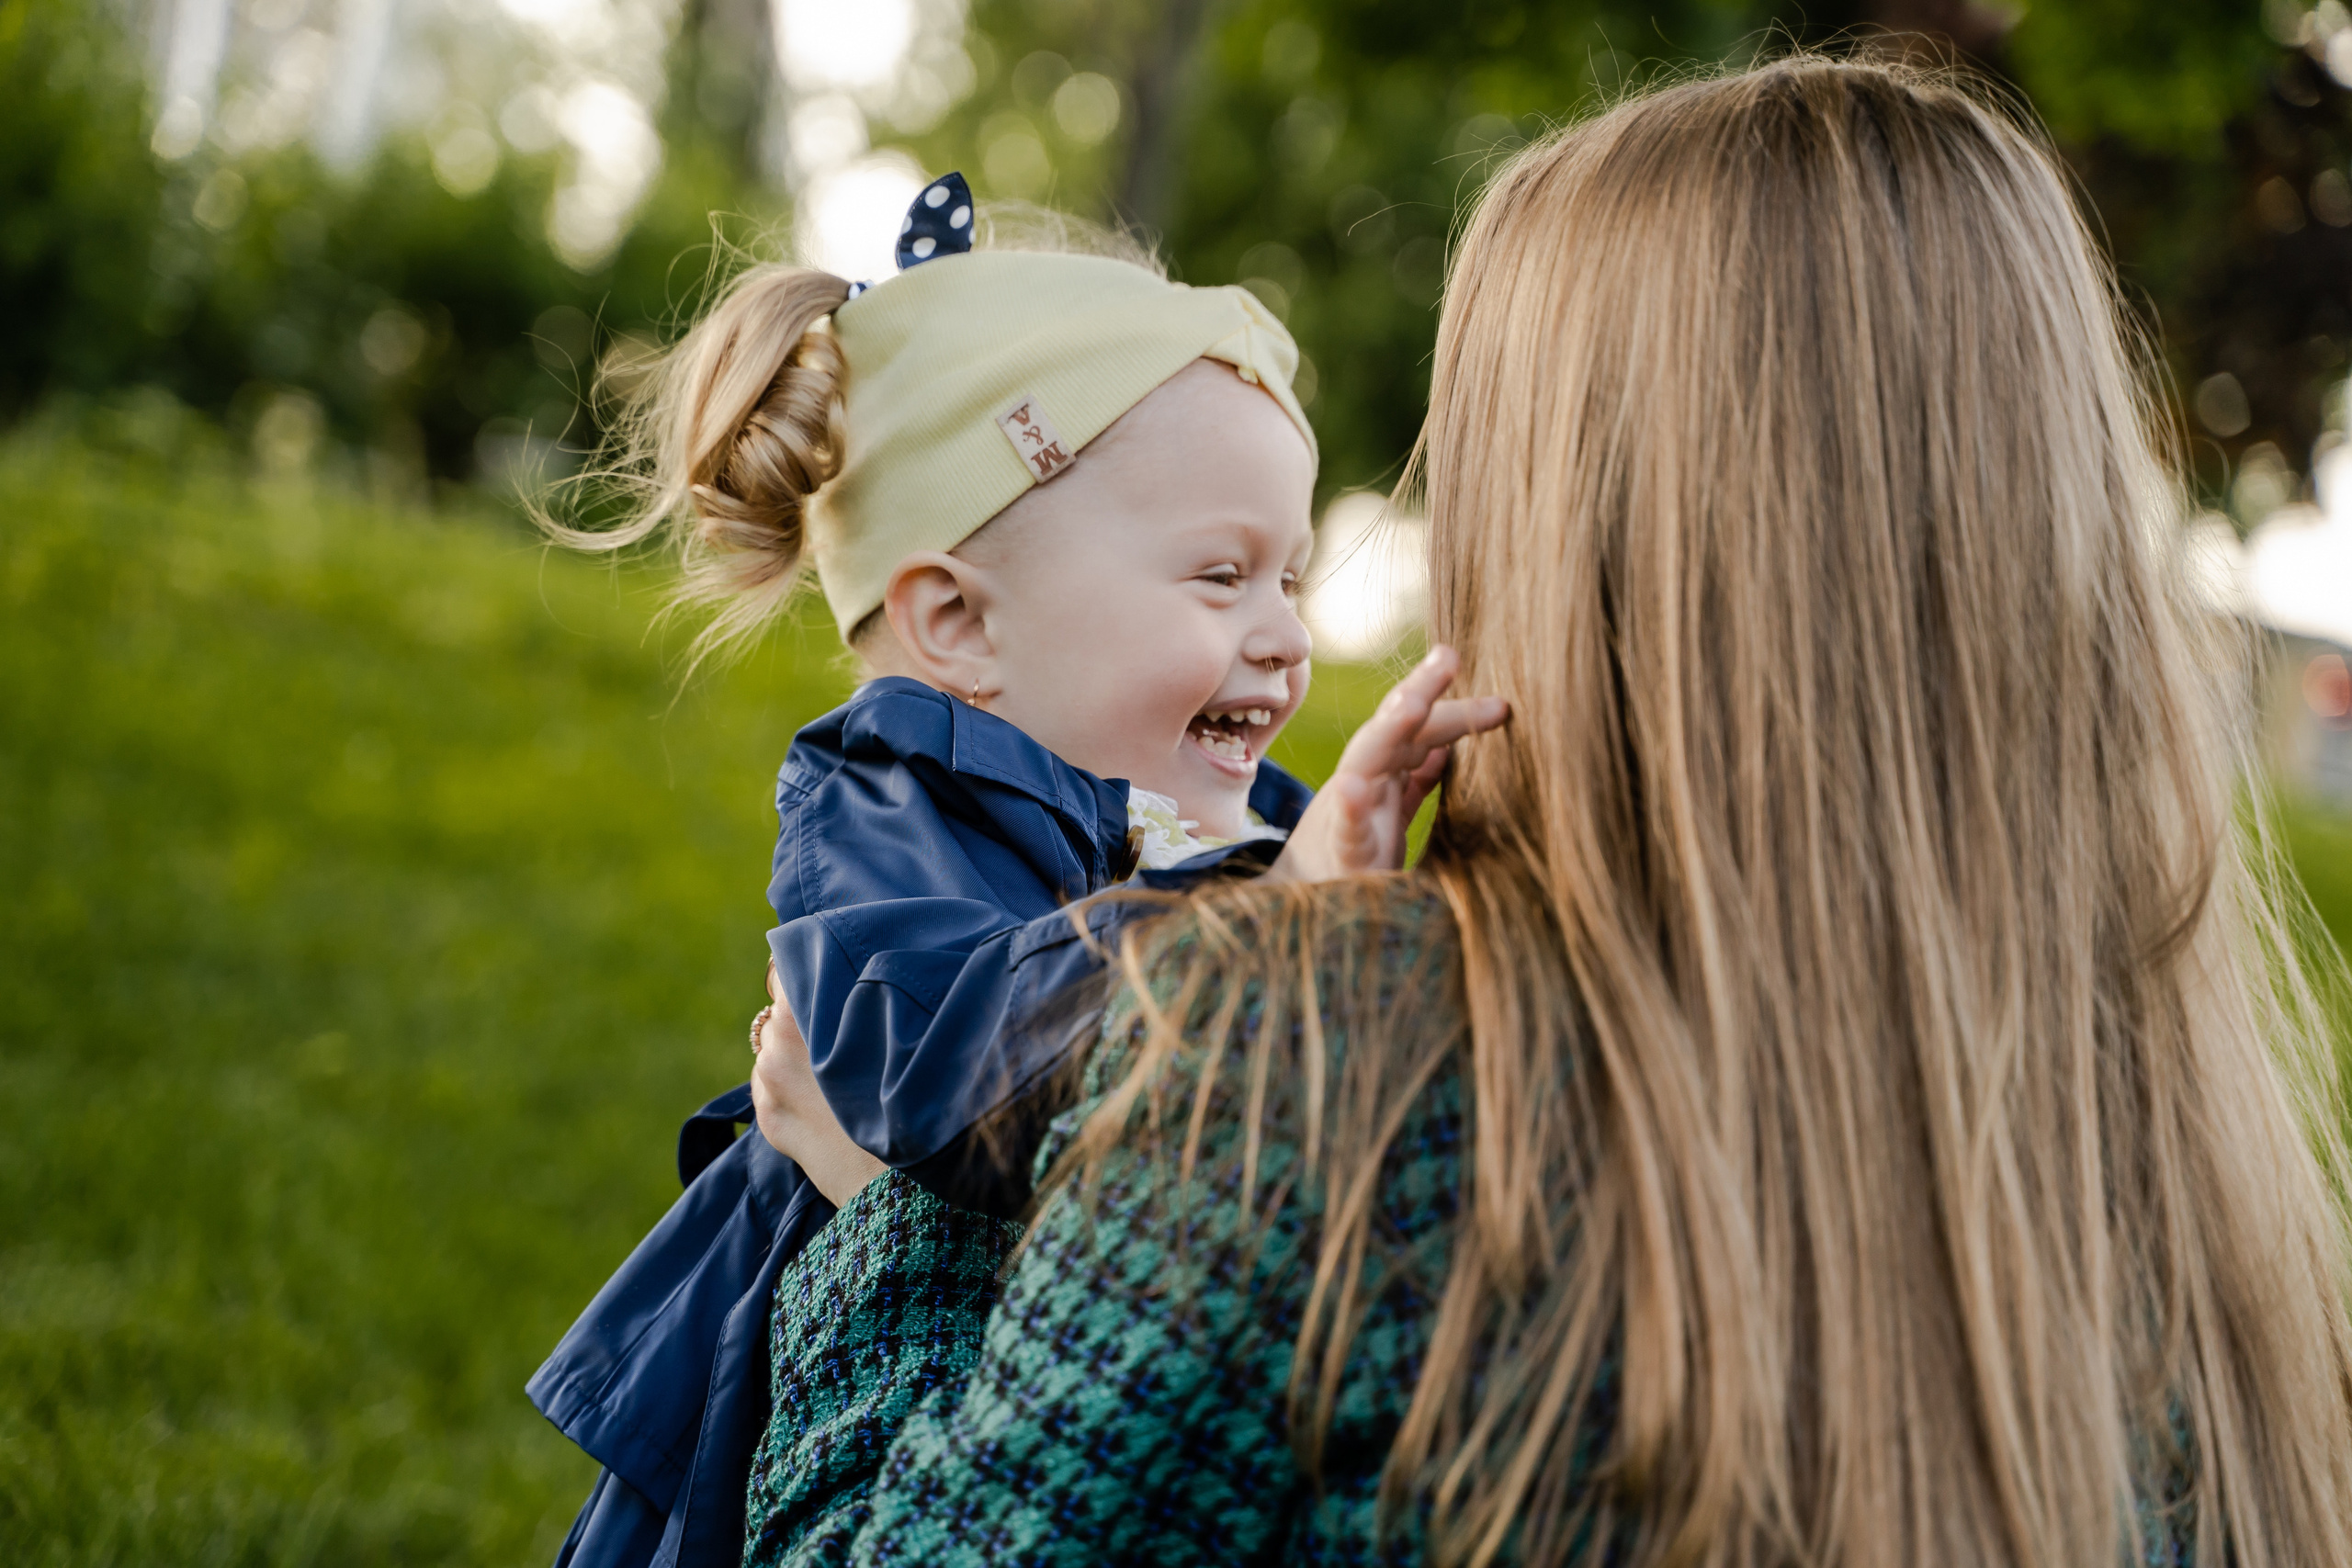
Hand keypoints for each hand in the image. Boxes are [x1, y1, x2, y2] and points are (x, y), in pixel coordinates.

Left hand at [752, 962, 886, 1204]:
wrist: (898, 1184)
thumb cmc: (909, 1100)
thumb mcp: (890, 1037)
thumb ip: (859, 1005)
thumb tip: (844, 982)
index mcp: (801, 1017)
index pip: (786, 969)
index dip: (809, 973)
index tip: (830, 981)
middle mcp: (775, 1046)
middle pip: (780, 1013)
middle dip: (805, 1020)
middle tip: (844, 1035)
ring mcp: (769, 1085)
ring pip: (774, 1050)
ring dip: (796, 1055)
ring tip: (838, 1076)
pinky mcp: (769, 1119)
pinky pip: (770, 1085)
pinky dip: (791, 1087)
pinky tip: (826, 1101)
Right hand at [1263, 645, 1507, 882]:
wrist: (1303, 901)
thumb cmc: (1351, 858)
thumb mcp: (1391, 813)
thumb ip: (1416, 780)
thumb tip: (1445, 748)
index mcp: (1385, 777)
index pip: (1419, 732)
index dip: (1455, 713)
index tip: (1501, 703)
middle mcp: (1366, 786)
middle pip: (1393, 730)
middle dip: (1419, 691)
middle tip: (1449, 656)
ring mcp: (1349, 816)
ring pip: (1364, 763)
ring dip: (1387, 730)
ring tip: (1411, 703)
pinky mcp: (1342, 856)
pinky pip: (1345, 830)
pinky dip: (1346, 809)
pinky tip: (1350, 789)